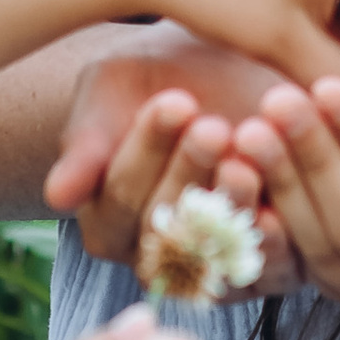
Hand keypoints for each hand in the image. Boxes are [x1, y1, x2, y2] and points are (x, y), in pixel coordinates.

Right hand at [46, 37, 303, 289]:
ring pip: (218, 252)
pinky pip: (269, 270)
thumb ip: (85, 143)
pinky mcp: (268, 269)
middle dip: (192, 172)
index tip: (175, 100)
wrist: (221, 69)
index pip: (122, 199)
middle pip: (170, 228)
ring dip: (235, 203)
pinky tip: (281, 202)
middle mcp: (157, 258)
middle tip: (213, 125)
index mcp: (108, 226)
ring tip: (250, 150)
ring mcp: (213, 268)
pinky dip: (276, 240)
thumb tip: (58, 196)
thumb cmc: (152, 76)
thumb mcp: (110, 92)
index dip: (148, 152)